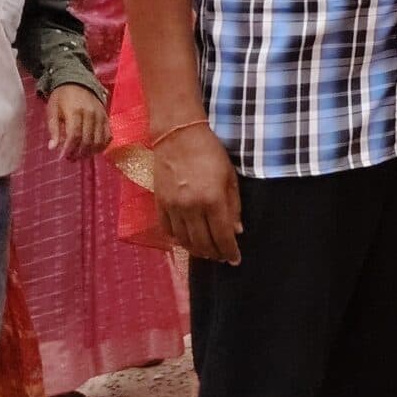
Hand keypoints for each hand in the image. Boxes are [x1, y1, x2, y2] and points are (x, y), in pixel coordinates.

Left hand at [46, 84, 108, 159]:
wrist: (77, 82)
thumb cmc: (61, 98)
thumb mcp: (52, 111)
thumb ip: (53, 129)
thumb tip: (52, 148)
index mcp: (75, 112)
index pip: (75, 136)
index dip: (69, 149)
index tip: (63, 157)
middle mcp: (91, 115)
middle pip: (87, 140)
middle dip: (79, 153)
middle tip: (71, 159)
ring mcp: (101, 117)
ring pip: (99, 140)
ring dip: (90, 152)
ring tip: (81, 156)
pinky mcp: (106, 118)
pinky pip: (108, 136)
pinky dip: (102, 146)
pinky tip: (93, 150)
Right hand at [156, 124, 241, 263]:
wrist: (179, 136)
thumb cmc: (211, 153)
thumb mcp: (230, 177)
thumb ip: (234, 206)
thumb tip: (236, 231)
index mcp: (212, 200)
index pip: (222, 236)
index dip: (230, 251)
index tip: (235, 260)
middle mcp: (191, 207)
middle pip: (203, 243)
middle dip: (215, 254)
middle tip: (222, 257)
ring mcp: (173, 207)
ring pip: (184, 241)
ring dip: (197, 250)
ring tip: (207, 252)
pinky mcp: (159, 203)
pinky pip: (167, 230)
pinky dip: (178, 240)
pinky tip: (187, 241)